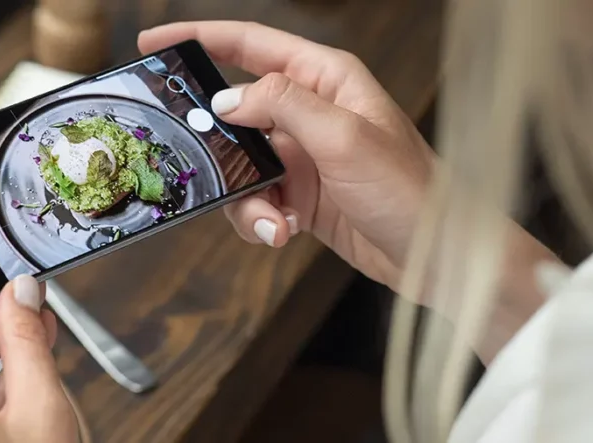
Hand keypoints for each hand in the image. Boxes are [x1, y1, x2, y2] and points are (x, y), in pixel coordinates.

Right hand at [139, 22, 436, 288]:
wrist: (438, 256)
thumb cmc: (412, 190)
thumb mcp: (345, 138)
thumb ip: (284, 106)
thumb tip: (227, 99)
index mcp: (326, 79)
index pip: (250, 44)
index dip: (199, 38)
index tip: (154, 44)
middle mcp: (310, 111)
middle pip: (234, 111)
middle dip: (215, 143)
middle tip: (196, 160)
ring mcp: (302, 154)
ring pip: (238, 164)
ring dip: (244, 197)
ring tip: (273, 220)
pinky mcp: (300, 193)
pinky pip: (255, 198)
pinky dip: (261, 218)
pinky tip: (283, 231)